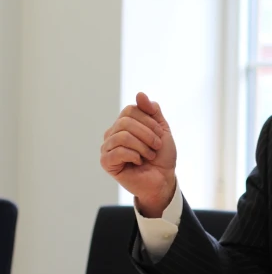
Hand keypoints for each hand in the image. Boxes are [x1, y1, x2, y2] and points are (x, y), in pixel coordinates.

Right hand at [100, 92, 176, 216]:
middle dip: (148, 134)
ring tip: (149, 155)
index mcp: (124, 123)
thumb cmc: (162, 156)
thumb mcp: (162, 130)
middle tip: (156, 147)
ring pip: (122, 136)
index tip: (160, 135)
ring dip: (143, 146)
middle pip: (125, 122)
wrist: (163, 179)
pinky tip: (139, 162)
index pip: (131, 109)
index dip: (149, 121)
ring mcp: (108, 147)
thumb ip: (152, 111)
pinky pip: (118, 151)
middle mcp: (113, 133)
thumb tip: (140, 94)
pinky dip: (135, 155)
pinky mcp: (106, 162)